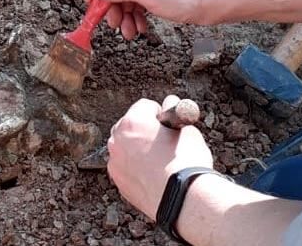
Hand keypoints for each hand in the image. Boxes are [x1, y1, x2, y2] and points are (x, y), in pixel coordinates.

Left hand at [107, 96, 213, 219]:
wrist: (183, 199)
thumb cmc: (187, 162)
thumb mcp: (186, 130)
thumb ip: (173, 114)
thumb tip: (170, 103)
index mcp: (133, 121)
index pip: (145, 106)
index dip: (160, 114)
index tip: (168, 124)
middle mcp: (118, 139)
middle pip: (129, 125)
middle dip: (143, 130)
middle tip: (162, 142)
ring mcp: (115, 161)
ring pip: (125, 147)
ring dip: (136, 149)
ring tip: (158, 161)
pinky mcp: (117, 180)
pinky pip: (124, 166)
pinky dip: (134, 168)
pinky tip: (151, 175)